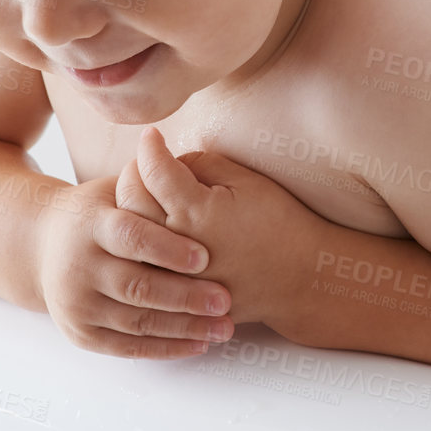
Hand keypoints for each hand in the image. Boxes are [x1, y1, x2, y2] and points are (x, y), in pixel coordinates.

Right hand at [32, 174, 234, 359]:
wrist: (42, 247)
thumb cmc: (98, 213)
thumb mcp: (114, 190)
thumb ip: (147, 184)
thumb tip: (180, 154)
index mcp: (89, 224)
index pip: (130, 236)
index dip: (167, 247)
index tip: (205, 256)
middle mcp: (77, 266)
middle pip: (137, 285)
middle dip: (185, 296)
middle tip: (225, 300)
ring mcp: (75, 304)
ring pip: (137, 321)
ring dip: (185, 327)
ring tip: (225, 327)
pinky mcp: (80, 333)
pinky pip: (128, 347)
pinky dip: (166, 348)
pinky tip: (199, 344)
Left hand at [116, 126, 325, 327]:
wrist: (300, 278)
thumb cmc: (279, 223)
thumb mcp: (247, 182)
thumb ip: (203, 165)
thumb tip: (170, 161)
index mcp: (196, 212)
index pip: (153, 170)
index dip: (149, 146)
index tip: (152, 134)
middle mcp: (176, 245)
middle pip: (130, 201)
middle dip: (133, 174)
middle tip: (144, 162)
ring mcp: (174, 275)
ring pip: (129, 236)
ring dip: (129, 209)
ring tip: (144, 192)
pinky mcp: (177, 295)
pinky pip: (143, 266)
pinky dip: (139, 242)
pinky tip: (150, 228)